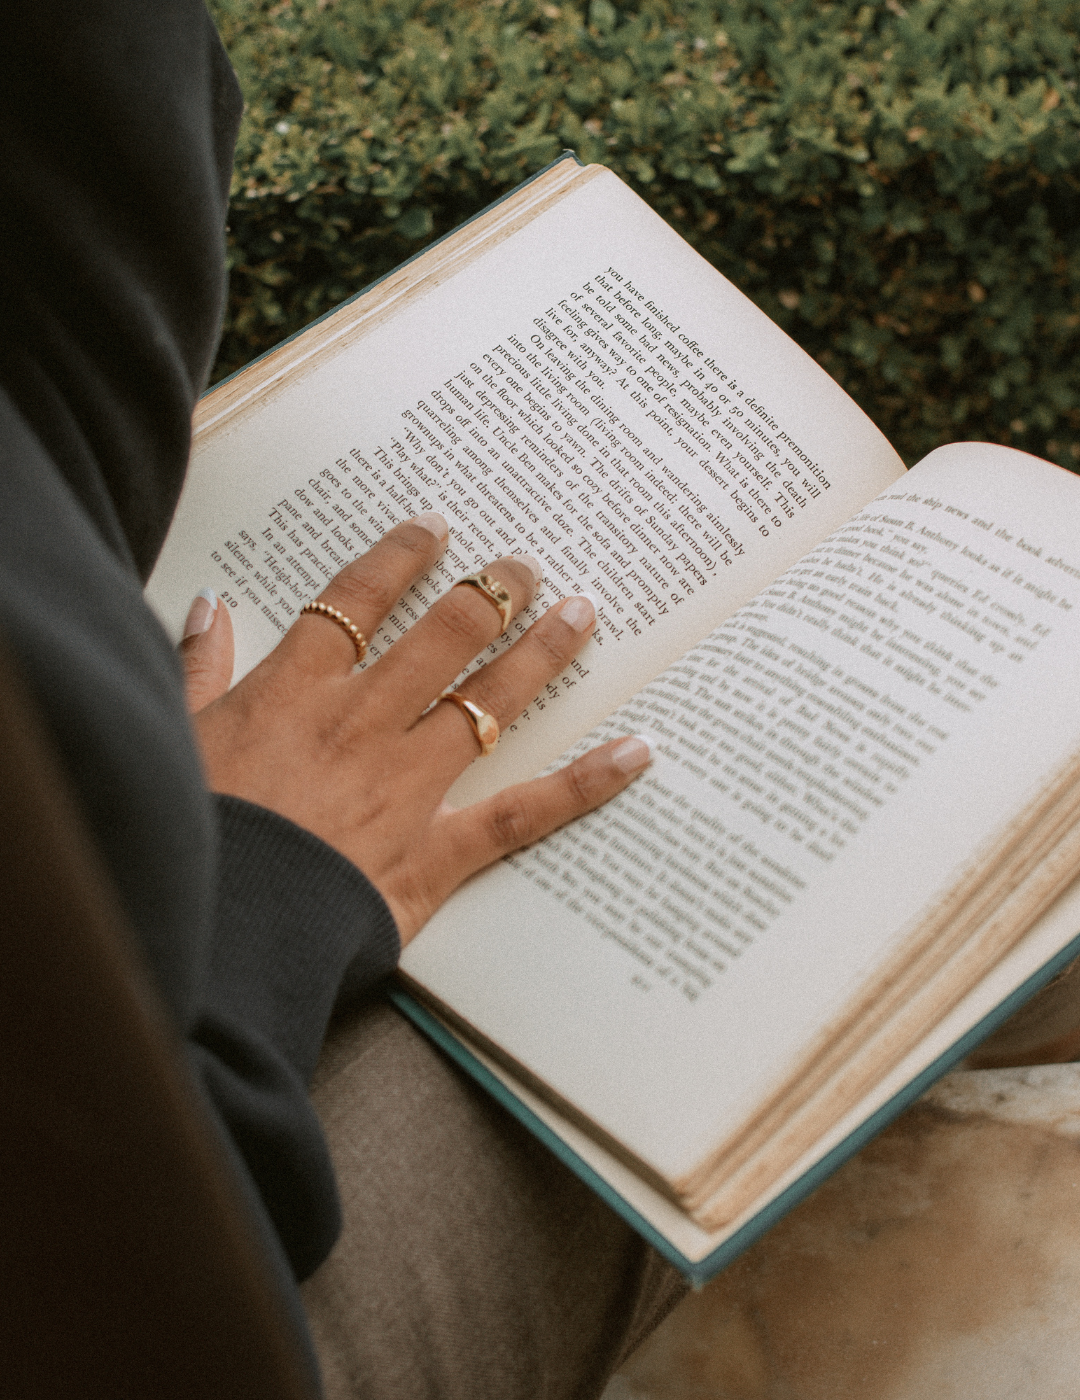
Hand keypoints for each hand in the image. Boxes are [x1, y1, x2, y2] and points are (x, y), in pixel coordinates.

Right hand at [179, 513, 651, 944]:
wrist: (219, 929)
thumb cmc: (195, 837)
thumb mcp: (176, 740)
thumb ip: (195, 668)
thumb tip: (206, 607)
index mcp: (295, 691)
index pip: (355, 601)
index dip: (399, 558)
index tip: (436, 529)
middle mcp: (363, 722)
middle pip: (441, 636)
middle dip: (490, 592)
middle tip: (526, 566)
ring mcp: (407, 782)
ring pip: (489, 699)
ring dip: (540, 651)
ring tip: (581, 613)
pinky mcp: (438, 850)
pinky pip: (523, 810)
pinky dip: (584, 782)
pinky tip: (636, 753)